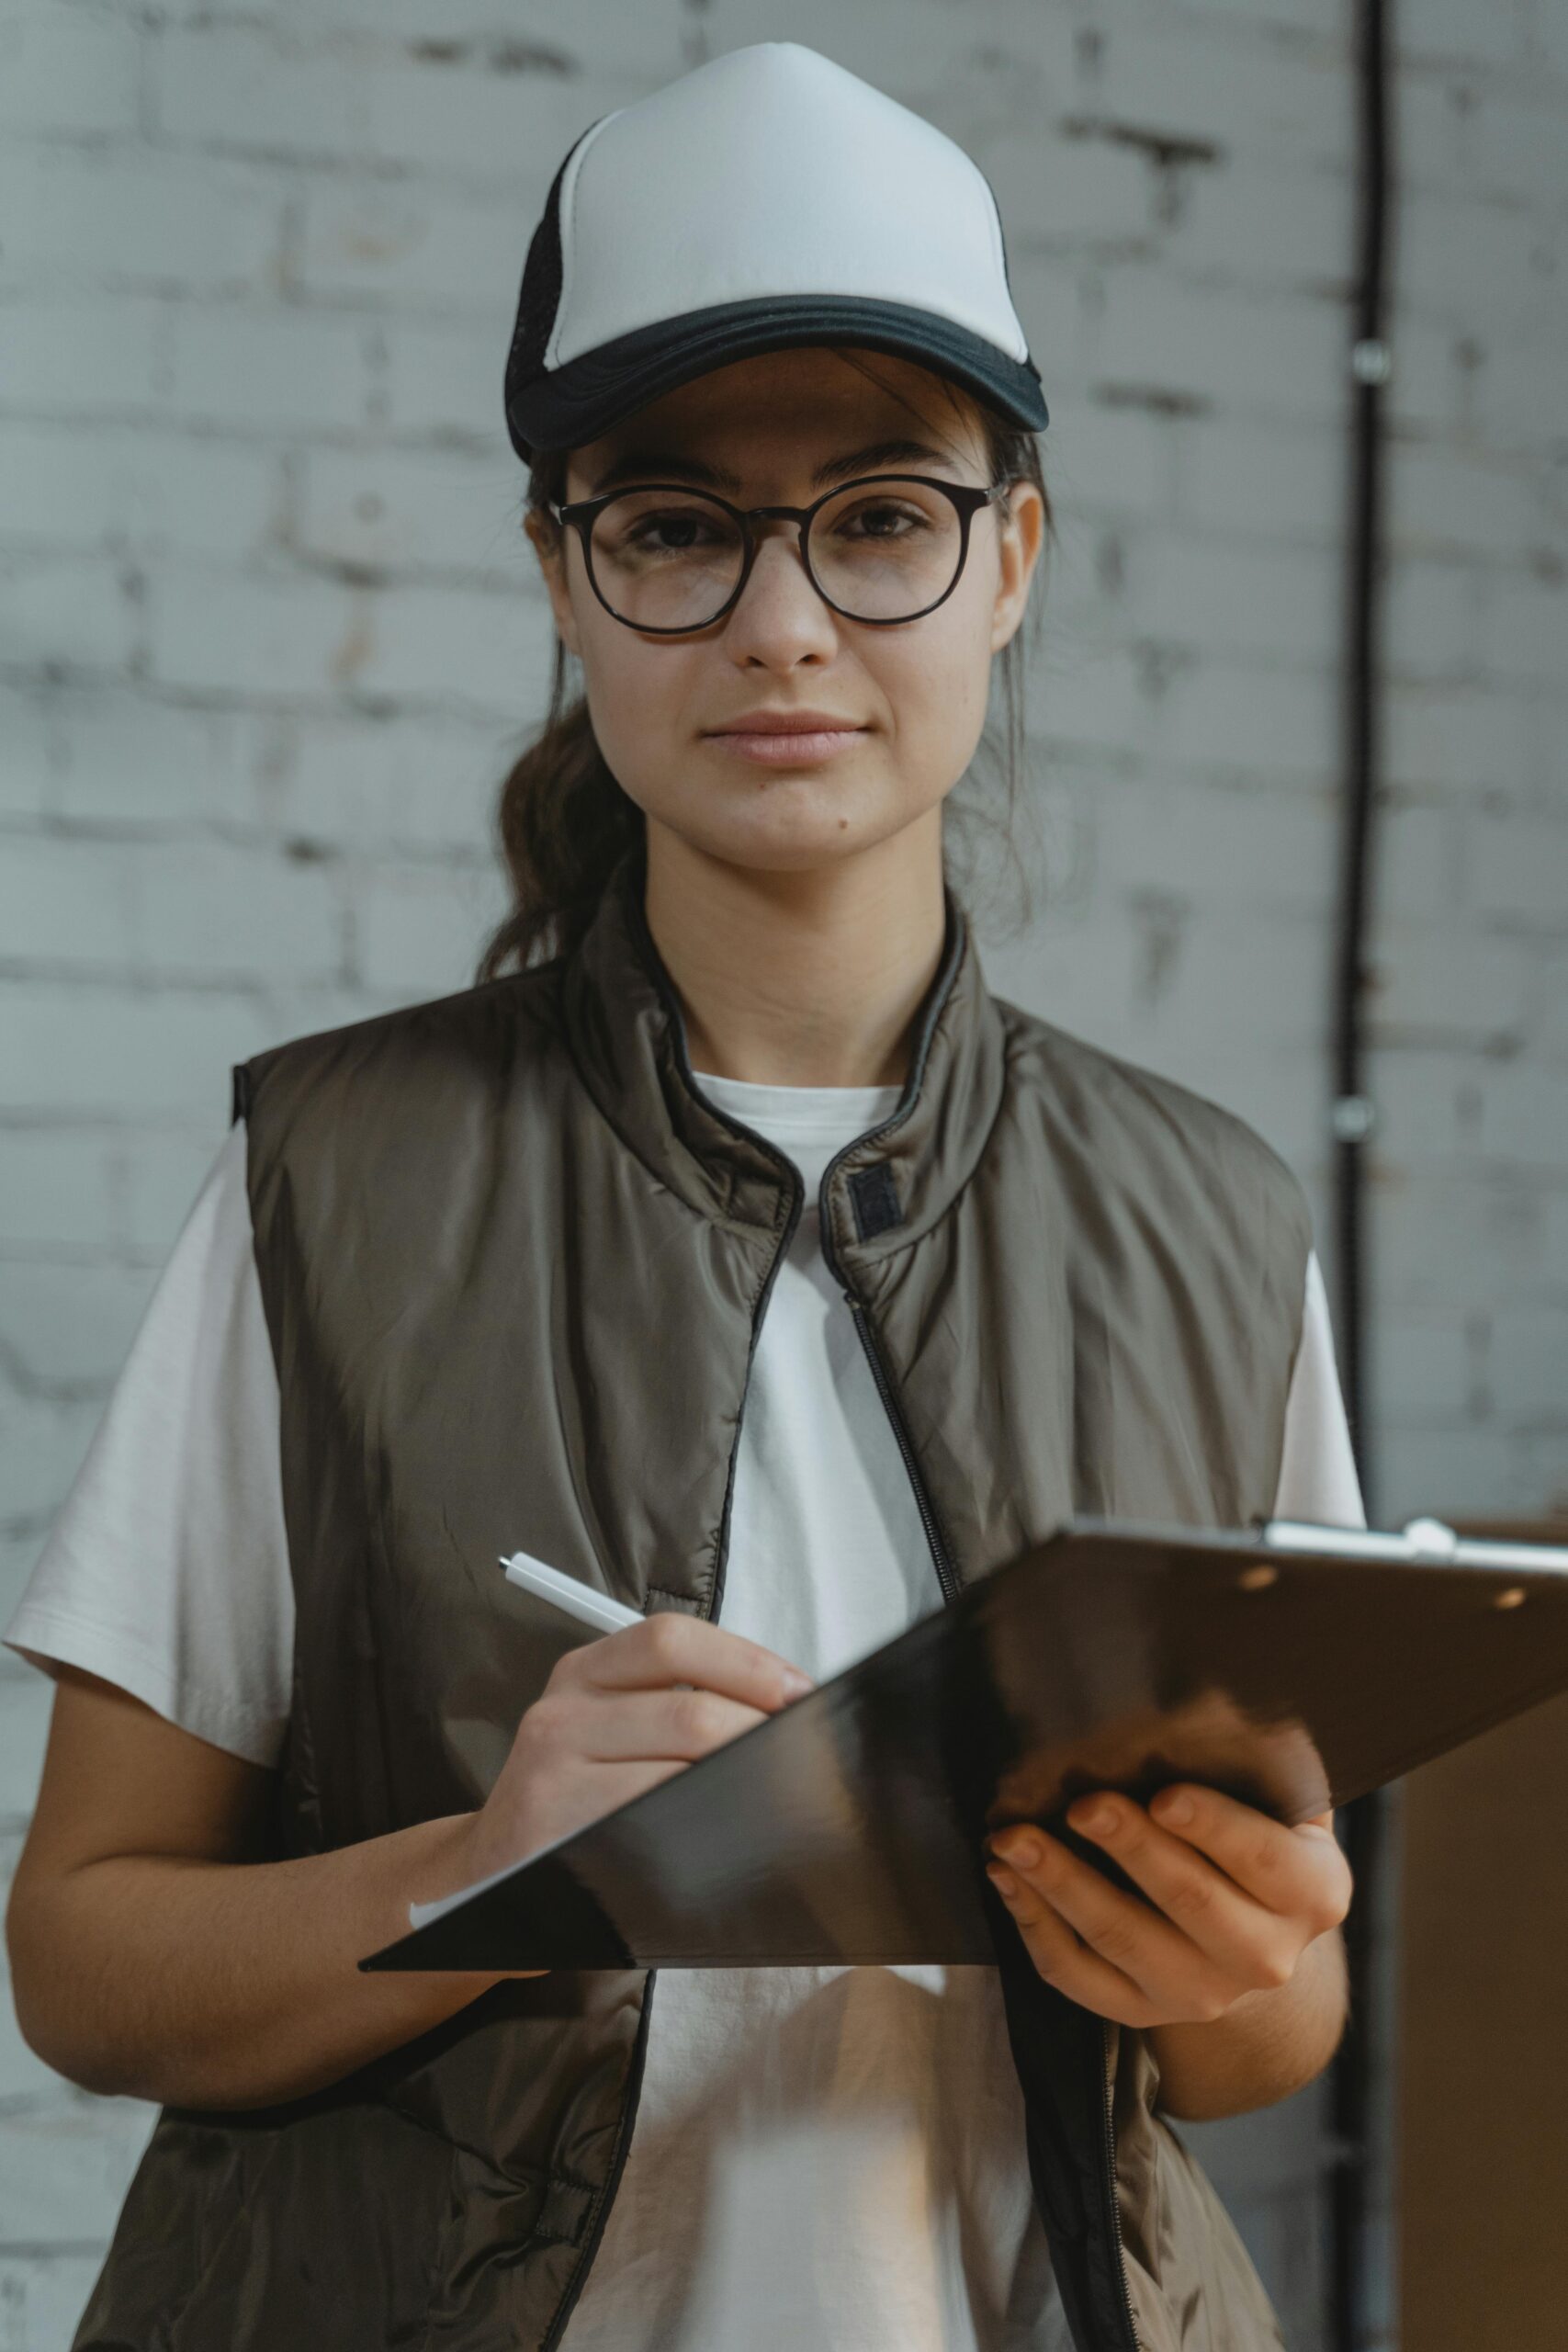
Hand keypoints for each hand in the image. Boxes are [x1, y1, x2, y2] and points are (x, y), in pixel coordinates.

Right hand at [458, 1613, 814, 1898]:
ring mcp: (551, 1773)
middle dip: (759, 1736)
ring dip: (743, 1786)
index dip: (747, 1662)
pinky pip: (651, 1827)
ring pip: (677, 1771)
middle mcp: (562, 1712)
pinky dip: (705, 1830)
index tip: (799, 1692)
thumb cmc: (575, 1797)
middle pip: (687, 1711)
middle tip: (802, 1758)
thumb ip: (677, 1704)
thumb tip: (784, 1704)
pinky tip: (728, 1837)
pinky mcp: (554, 1833)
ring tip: (778, 1797)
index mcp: (585, 1672)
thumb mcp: (607, 1729)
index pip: (672, 1640)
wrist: (487, 1874)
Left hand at [982, 1785, 1351, 2027]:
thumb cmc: (1255, 1833)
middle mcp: (1265, 1957)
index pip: (1262, 1856)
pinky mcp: (1141, 2013)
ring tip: (1014, 1838)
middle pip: (1189, 1900)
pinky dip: (1035, 1926)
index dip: (1212, 1826)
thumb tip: (1204, 1699)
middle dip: (1128, 1847)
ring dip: (1061, 1884)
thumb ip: (1255, 1762)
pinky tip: (1007, 1879)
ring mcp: (1201, 1994)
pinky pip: (1078, 1976)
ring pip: (1122, 1939)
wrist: (1247, 1930)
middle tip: (1081, 1804)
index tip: (1163, 1796)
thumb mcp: (1278, 1798)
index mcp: (1312, 1893)